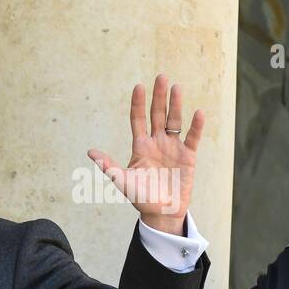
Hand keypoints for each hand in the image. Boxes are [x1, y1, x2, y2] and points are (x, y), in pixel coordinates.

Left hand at [88, 73, 204, 235]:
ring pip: (175, 121)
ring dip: (176, 104)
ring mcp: (173, 147)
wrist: (161, 212)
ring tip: (177, 87)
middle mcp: (157, 143)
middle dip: (159, 96)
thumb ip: (109, 166)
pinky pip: (192, 137)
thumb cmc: (140, 197)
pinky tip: (198, 113)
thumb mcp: (122, 181)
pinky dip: (196, 126)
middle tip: (161, 76)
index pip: (138, 119)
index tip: (139, 86)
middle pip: (157, 115)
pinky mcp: (188, 156)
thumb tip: (90, 152)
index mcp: (140, 146)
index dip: (138, 103)